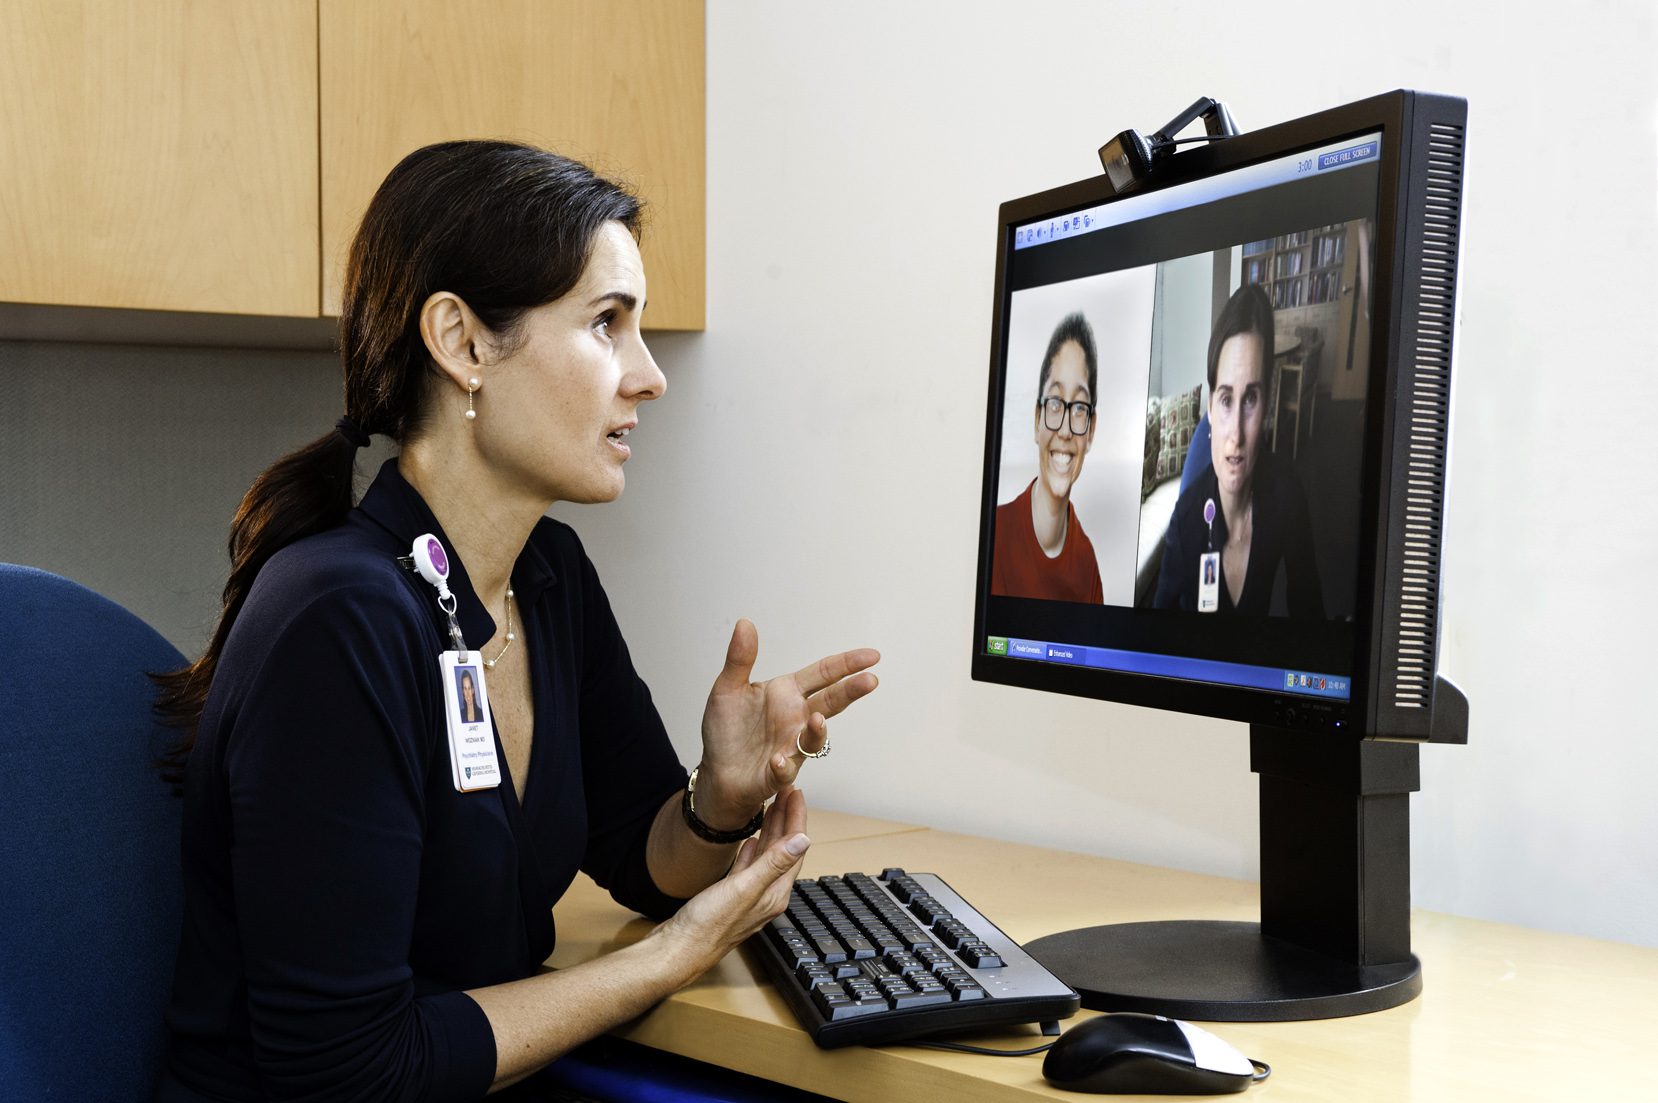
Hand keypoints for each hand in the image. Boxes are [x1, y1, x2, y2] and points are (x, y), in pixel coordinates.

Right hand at [654, 786, 810, 973]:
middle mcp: (766, 895)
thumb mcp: (744, 889)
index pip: (794, 849)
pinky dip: (753, 850)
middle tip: (786, 791)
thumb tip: (804, 840)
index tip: (796, 793)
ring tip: (772, 806)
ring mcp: (749, 896)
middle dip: (786, 819)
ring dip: (771, 830)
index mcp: (775, 893)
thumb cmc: (708, 925)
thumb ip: (774, 863)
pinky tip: (751, 841)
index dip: (796, 819)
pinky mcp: (731, 898)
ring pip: (766, 856)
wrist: (678, 950)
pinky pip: (749, 867)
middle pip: (783, 850)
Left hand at [696, 619, 878, 826]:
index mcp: (787, 692)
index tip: (872, 656)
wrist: (717, 771)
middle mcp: (796, 717)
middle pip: (830, 701)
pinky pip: (786, 769)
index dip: (847, 664)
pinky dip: (784, 765)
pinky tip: (777, 760)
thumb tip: (745, 623)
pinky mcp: (778, 771)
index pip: (824, 674)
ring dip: (818, 730)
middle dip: (851, 690)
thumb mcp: (727, 688)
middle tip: (870, 680)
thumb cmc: (726, 730)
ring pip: (814, 738)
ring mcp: (791, 745)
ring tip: (817, 719)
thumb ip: (740, 658)